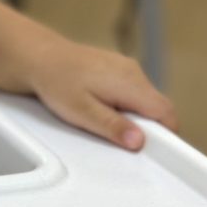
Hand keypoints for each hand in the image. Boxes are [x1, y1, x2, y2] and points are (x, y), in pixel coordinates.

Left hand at [28, 40, 177, 150]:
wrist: (40, 58)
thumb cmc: (57, 82)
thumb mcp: (82, 112)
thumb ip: (112, 126)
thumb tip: (138, 141)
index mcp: (130, 83)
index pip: (166, 112)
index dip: (165, 135)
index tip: (151, 148)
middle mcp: (133, 72)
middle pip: (157, 107)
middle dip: (145, 127)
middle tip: (117, 135)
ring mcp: (127, 68)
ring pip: (145, 100)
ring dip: (133, 115)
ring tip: (102, 117)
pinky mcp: (119, 68)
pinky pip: (132, 91)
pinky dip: (124, 104)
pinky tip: (100, 105)